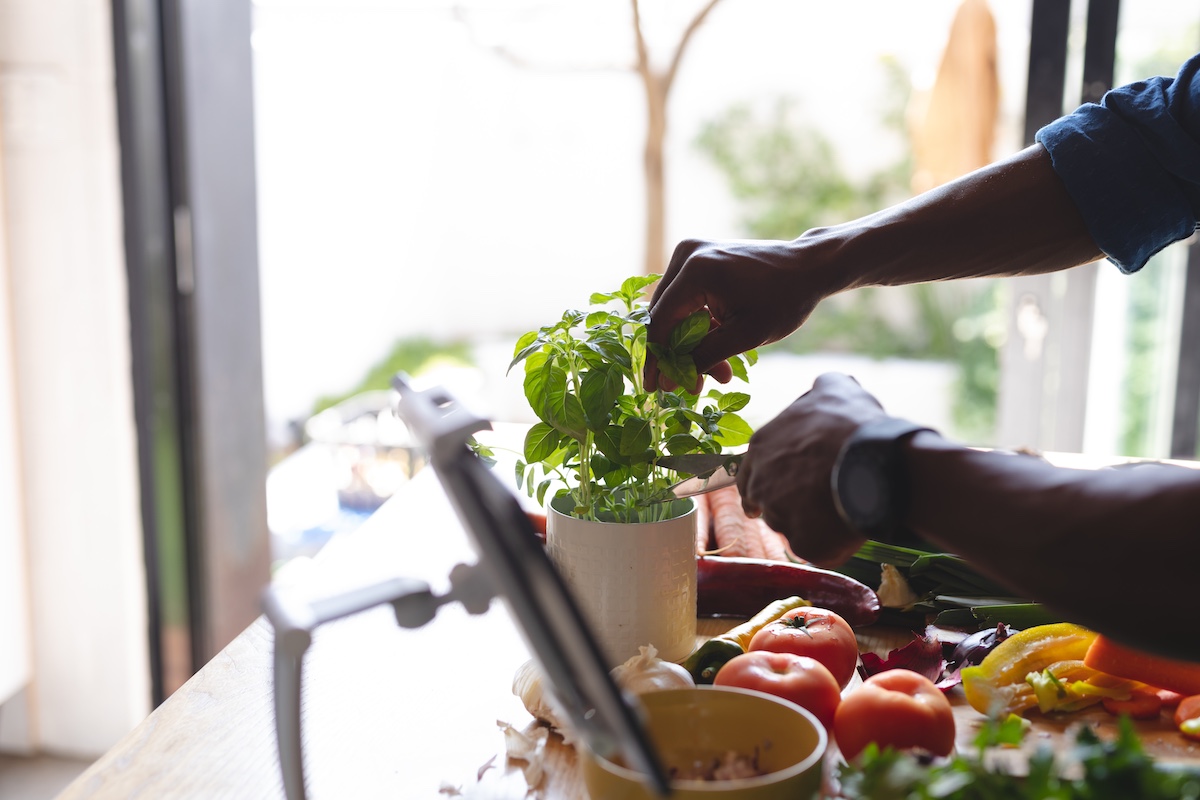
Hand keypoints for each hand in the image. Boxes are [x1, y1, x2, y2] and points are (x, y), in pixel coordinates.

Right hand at [644, 236, 836, 391]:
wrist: (809, 267)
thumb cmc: (785, 299)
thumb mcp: (745, 336)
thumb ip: (703, 358)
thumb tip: (668, 381)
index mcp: (695, 269)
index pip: (661, 321)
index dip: (657, 359)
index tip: (655, 389)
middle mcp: (687, 255)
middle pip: (665, 316)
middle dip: (679, 355)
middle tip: (692, 386)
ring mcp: (691, 254)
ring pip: (676, 312)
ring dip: (693, 345)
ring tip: (718, 374)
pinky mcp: (699, 261)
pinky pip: (688, 301)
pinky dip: (701, 328)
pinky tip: (719, 354)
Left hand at [736, 373, 885, 566]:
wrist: (873, 461)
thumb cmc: (851, 423)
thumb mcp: (834, 389)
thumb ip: (819, 391)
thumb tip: (822, 387)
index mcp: (761, 448)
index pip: (749, 472)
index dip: (765, 481)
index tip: (776, 489)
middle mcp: (761, 484)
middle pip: (765, 503)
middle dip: (782, 506)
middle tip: (806, 506)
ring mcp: (780, 516)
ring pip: (790, 527)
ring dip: (808, 522)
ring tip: (838, 507)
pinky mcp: (804, 543)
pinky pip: (814, 548)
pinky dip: (829, 542)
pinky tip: (847, 526)